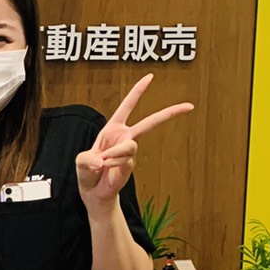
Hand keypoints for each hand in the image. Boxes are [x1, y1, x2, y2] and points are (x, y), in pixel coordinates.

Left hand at [76, 74, 192, 213]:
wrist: (92, 192)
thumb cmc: (87, 172)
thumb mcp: (81, 161)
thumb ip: (87, 159)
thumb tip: (102, 162)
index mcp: (113, 128)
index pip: (127, 106)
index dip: (137, 91)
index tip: (150, 77)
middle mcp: (125, 137)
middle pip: (150, 122)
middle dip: (169, 113)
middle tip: (189, 106)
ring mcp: (129, 151)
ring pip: (130, 146)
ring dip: (114, 153)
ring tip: (102, 162)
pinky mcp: (131, 165)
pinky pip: (125, 160)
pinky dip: (112, 163)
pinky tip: (105, 169)